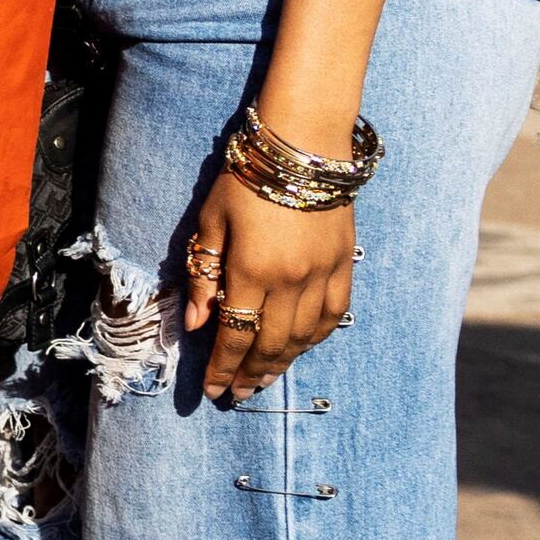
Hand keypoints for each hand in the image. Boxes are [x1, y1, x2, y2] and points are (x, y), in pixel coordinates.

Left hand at [180, 171, 356, 401]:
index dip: (222, 368)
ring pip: (304, 336)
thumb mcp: (211, 222)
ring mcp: (322, 274)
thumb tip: (197, 324)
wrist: (303, 145)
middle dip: (251, 373)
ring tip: (264, 379)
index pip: (234, 335)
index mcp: (251, 271)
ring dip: (283, 362)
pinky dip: (317, 338)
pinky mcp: (343, 264)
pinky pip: (333, 314)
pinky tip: (302, 347)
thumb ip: (204, 275)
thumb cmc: (246, 177)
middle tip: (238, 393)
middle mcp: (291, 281)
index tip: (212, 391)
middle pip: (270, 344)